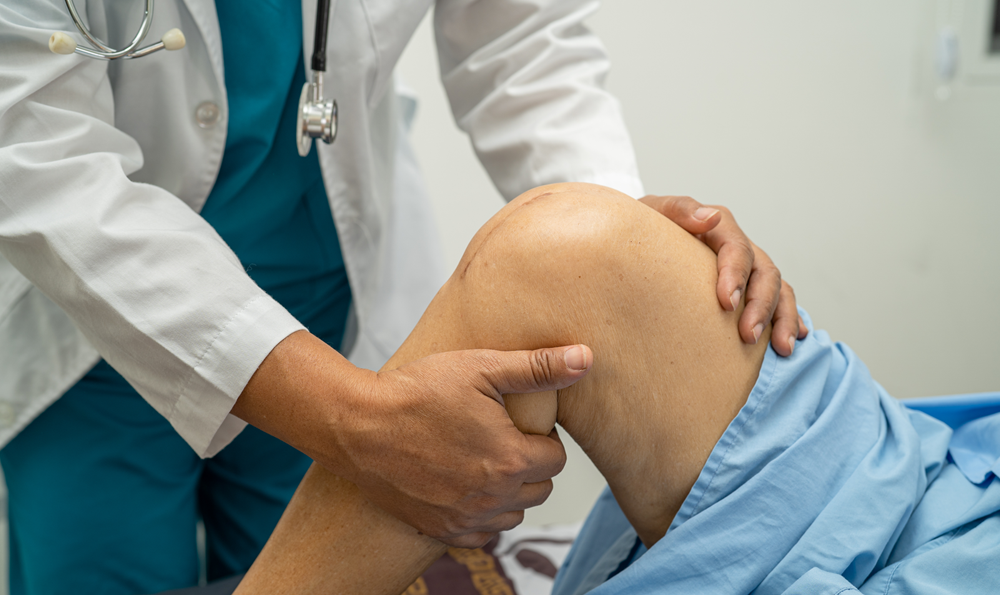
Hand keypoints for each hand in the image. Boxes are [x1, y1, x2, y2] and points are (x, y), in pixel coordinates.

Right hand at [233, 332, 592, 548]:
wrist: (357, 426)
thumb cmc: (417, 392)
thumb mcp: (481, 368)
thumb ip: (537, 368)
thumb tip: (586, 358)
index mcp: (510, 459)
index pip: (557, 459)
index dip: (541, 437)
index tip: (517, 421)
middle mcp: (492, 498)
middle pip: (539, 489)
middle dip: (529, 464)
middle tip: (500, 437)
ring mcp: (465, 518)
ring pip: (512, 514)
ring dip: (507, 492)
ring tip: (481, 459)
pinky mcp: (440, 530)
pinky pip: (481, 534)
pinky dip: (480, 515)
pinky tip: (462, 485)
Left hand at [638, 195, 806, 354]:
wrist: (636, 245)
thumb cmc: (642, 231)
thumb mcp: (652, 212)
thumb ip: (678, 209)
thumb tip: (709, 217)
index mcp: (717, 227)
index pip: (736, 248)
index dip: (736, 274)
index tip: (727, 303)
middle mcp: (738, 247)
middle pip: (764, 272)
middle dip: (761, 305)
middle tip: (747, 336)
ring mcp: (746, 269)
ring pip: (777, 289)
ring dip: (781, 318)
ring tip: (781, 348)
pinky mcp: (748, 289)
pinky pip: (778, 301)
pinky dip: (787, 320)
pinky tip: (786, 343)